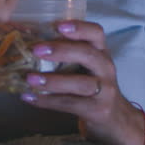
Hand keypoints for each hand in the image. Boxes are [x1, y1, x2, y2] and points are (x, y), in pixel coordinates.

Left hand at [18, 21, 144, 144]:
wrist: (116, 119)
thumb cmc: (93, 86)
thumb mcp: (88, 66)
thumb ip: (69, 54)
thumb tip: (28, 42)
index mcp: (102, 52)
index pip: (96, 33)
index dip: (79, 27)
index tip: (58, 25)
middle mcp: (106, 68)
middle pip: (88, 55)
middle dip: (62, 51)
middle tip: (36, 50)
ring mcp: (105, 91)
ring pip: (80, 84)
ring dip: (52, 81)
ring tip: (30, 79)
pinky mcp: (97, 110)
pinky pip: (70, 104)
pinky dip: (47, 101)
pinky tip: (29, 97)